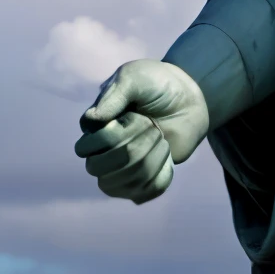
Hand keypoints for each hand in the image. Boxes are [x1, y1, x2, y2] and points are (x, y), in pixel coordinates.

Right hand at [74, 59, 209, 204]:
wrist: (189, 97)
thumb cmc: (155, 84)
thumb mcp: (133, 79)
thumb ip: (113, 96)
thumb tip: (91, 120)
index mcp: (94, 127)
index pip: (85, 148)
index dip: (111, 137)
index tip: (134, 116)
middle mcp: (103, 151)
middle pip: (98, 170)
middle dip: (131, 149)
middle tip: (153, 127)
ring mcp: (122, 168)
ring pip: (120, 185)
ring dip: (148, 161)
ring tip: (162, 140)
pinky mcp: (144, 179)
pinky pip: (142, 194)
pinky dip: (159, 175)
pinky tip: (167, 156)